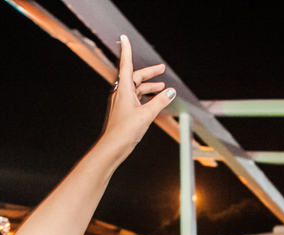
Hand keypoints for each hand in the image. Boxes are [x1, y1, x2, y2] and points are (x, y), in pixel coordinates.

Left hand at [99, 35, 176, 159]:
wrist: (112, 148)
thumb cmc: (124, 131)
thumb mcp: (147, 114)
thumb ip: (160, 101)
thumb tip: (170, 92)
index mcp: (124, 90)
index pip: (126, 64)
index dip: (126, 50)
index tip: (125, 38)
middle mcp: (121, 94)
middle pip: (135, 77)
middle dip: (149, 73)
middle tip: (161, 70)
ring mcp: (121, 103)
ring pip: (136, 89)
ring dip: (148, 87)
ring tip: (161, 88)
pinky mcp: (123, 112)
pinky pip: (135, 99)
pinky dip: (145, 97)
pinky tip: (154, 102)